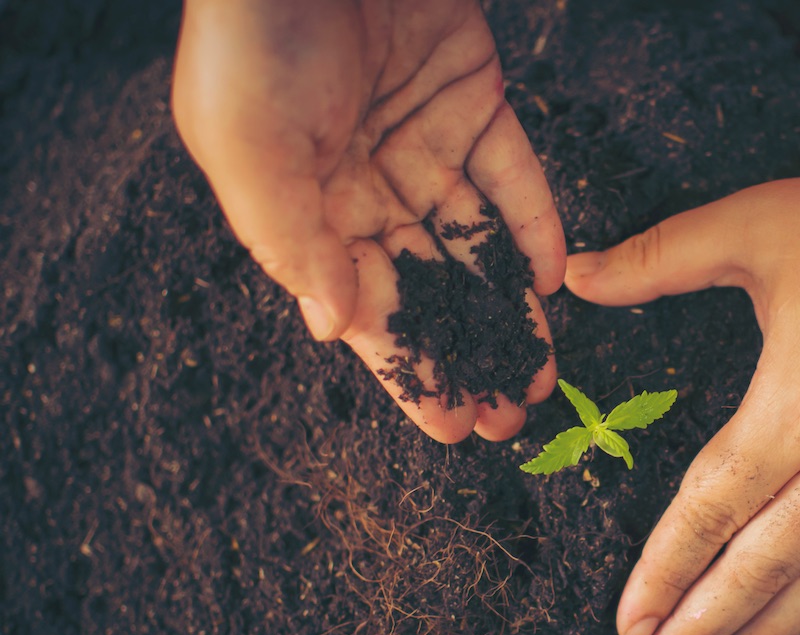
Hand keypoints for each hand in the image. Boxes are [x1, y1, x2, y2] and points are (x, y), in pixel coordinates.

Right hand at [172, 0, 563, 441]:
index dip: (412, 373)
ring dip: (510, 310)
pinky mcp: (472, 101)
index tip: (454, 428)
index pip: (368, 312)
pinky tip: (549, 280)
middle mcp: (368, 188)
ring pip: (477, 246)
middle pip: (431, 291)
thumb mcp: (248, 146)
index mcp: (307, 210)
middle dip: (470, 356)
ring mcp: (423, 145)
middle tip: (511, 417)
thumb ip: (291, 242)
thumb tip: (334, 330)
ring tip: (541, 372)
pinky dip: (533, 225)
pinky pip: (511, 176)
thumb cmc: (254, 34)